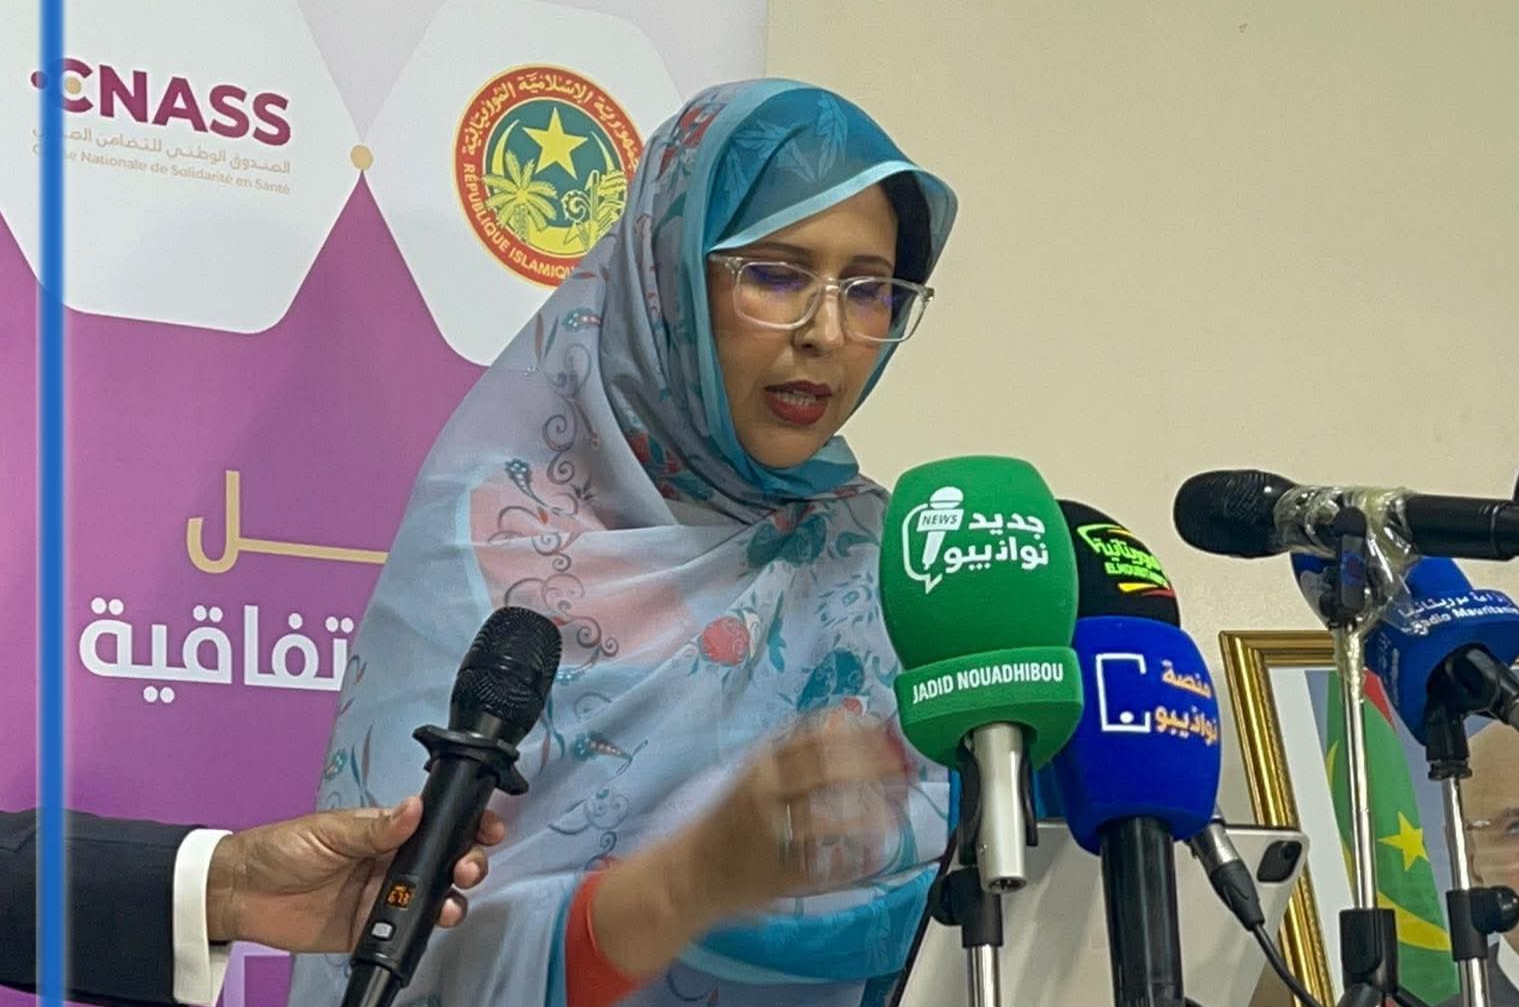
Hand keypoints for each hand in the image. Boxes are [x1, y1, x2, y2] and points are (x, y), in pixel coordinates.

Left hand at [204, 797, 506, 951]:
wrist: (241, 894)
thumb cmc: (280, 849)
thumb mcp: (330, 831)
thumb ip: (375, 827)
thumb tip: (414, 808)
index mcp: (385, 830)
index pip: (437, 825)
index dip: (467, 825)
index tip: (487, 828)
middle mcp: (391, 862)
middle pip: (445, 863)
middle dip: (468, 863)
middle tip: (467, 867)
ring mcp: (382, 897)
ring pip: (434, 898)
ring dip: (452, 899)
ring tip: (449, 901)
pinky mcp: (368, 931)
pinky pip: (404, 933)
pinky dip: (421, 931)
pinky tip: (425, 926)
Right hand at [680, 713, 912, 916]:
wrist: (691, 870)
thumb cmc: (731, 818)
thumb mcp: (757, 774)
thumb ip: (798, 756)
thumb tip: (854, 730)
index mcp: (761, 764)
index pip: (814, 734)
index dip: (858, 733)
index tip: (887, 737)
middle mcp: (764, 793)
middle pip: (827, 771)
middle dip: (872, 771)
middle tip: (902, 777)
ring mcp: (770, 834)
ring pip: (828, 822)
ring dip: (868, 819)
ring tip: (893, 819)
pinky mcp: (778, 872)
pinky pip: (824, 866)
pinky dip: (854, 862)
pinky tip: (872, 856)